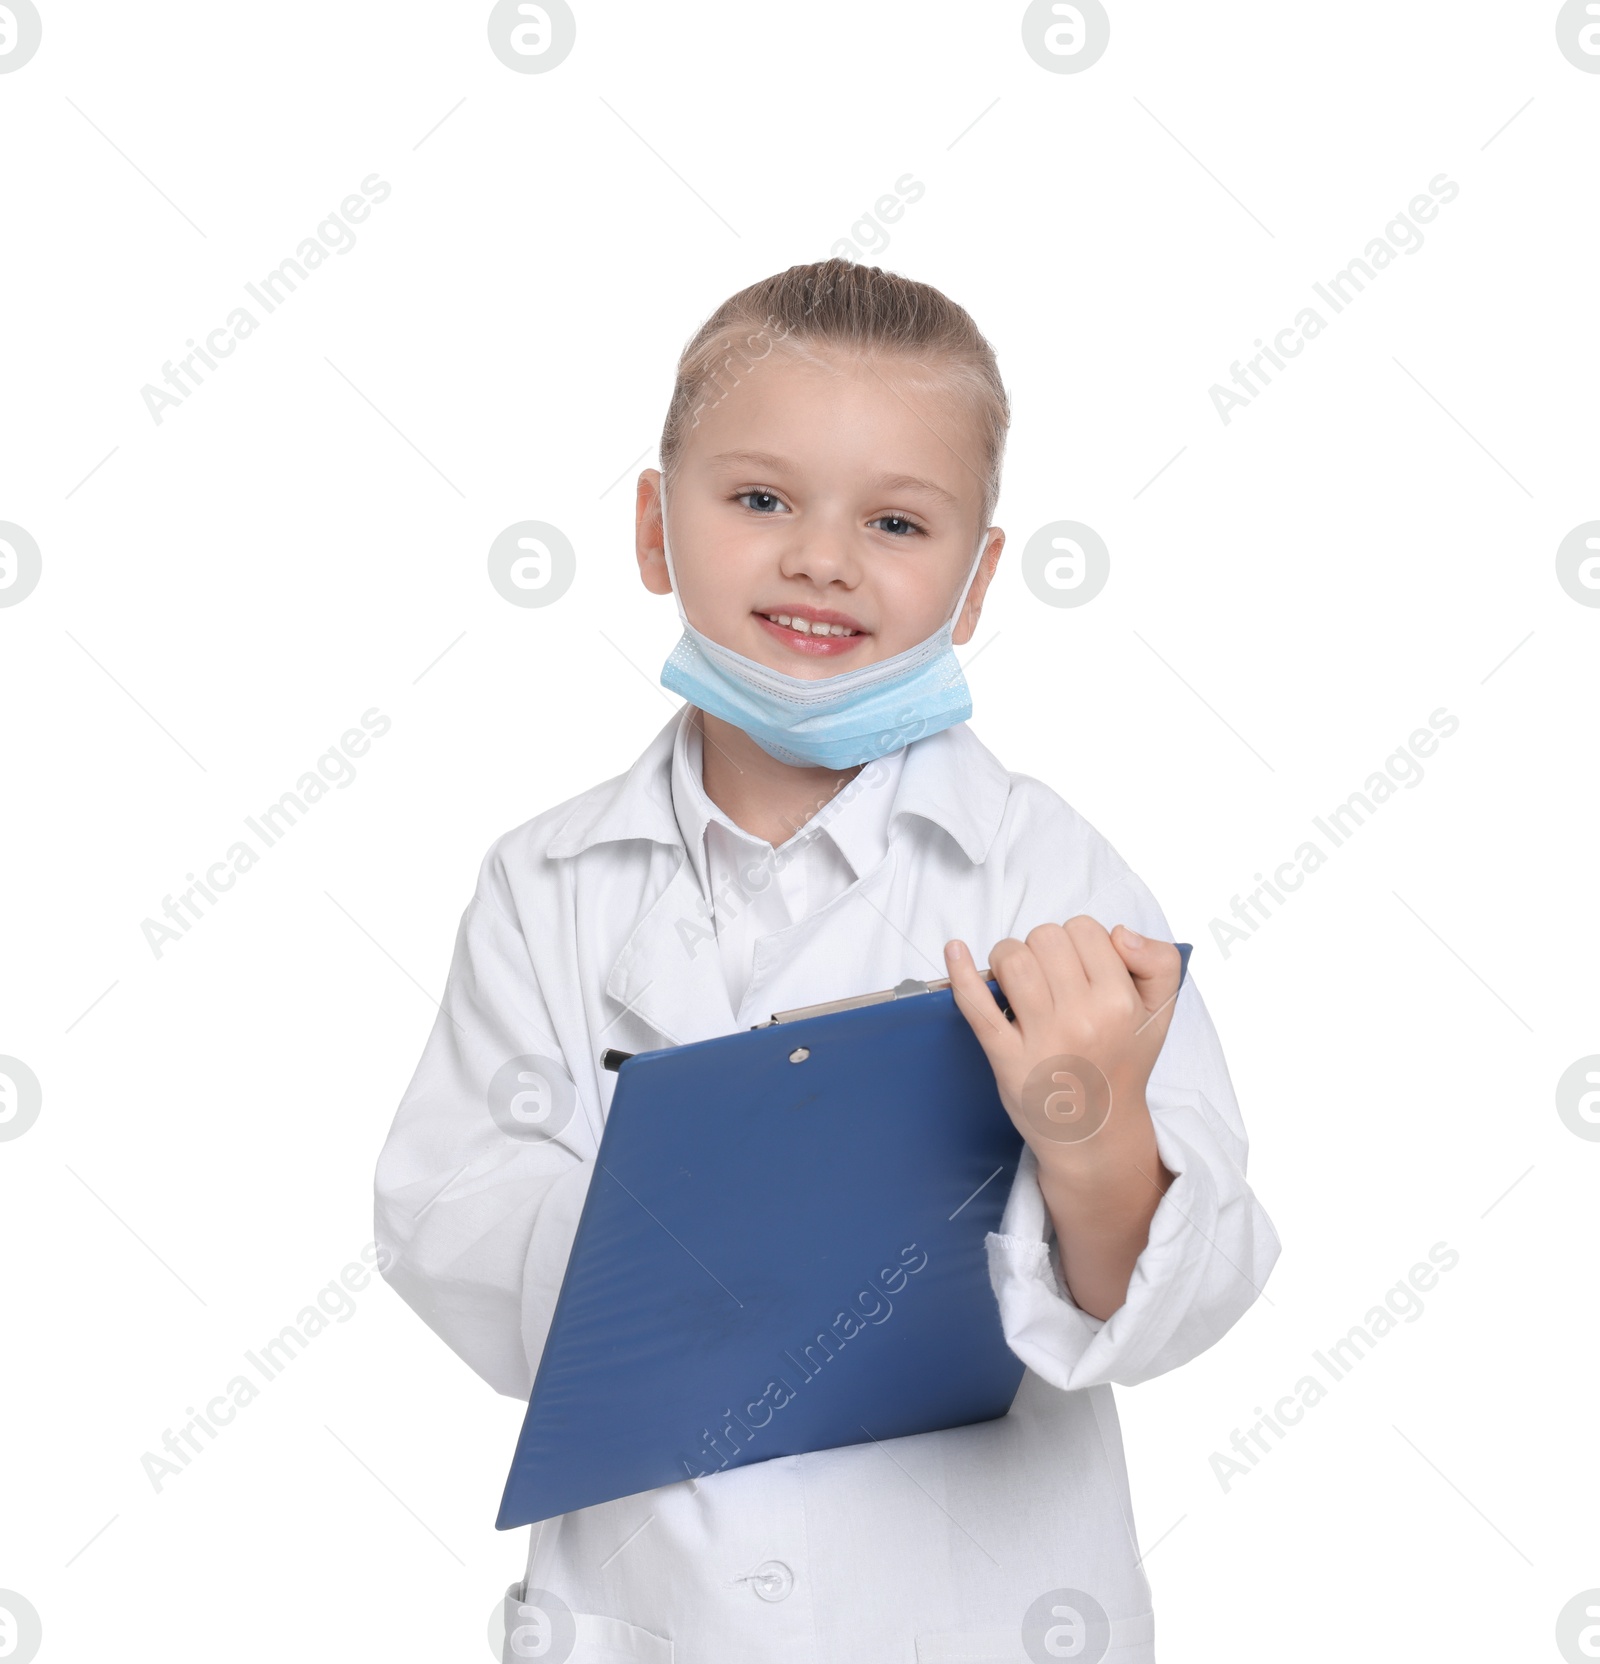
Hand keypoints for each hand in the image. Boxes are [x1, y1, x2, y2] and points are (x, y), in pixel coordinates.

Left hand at [943, 918, 1182, 1168]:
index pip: (1084, 930)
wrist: (1097, 1133)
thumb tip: (1120, 933)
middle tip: (1045, 975)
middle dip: (1040, 946)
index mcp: (1120, 1002)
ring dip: (1007, 958)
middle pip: (1045, 938)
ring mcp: (1042, 1039)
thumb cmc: (1121, 1063)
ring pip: (1012, 961)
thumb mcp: (1159, 1014)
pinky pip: (977, 1006)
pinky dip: (961, 973)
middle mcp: (1083, 1019)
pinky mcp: (1007, 1058)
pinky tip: (955, 951)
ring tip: (1015, 979)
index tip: (1075, 964)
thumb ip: (1159, 962)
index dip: (1076, 939)